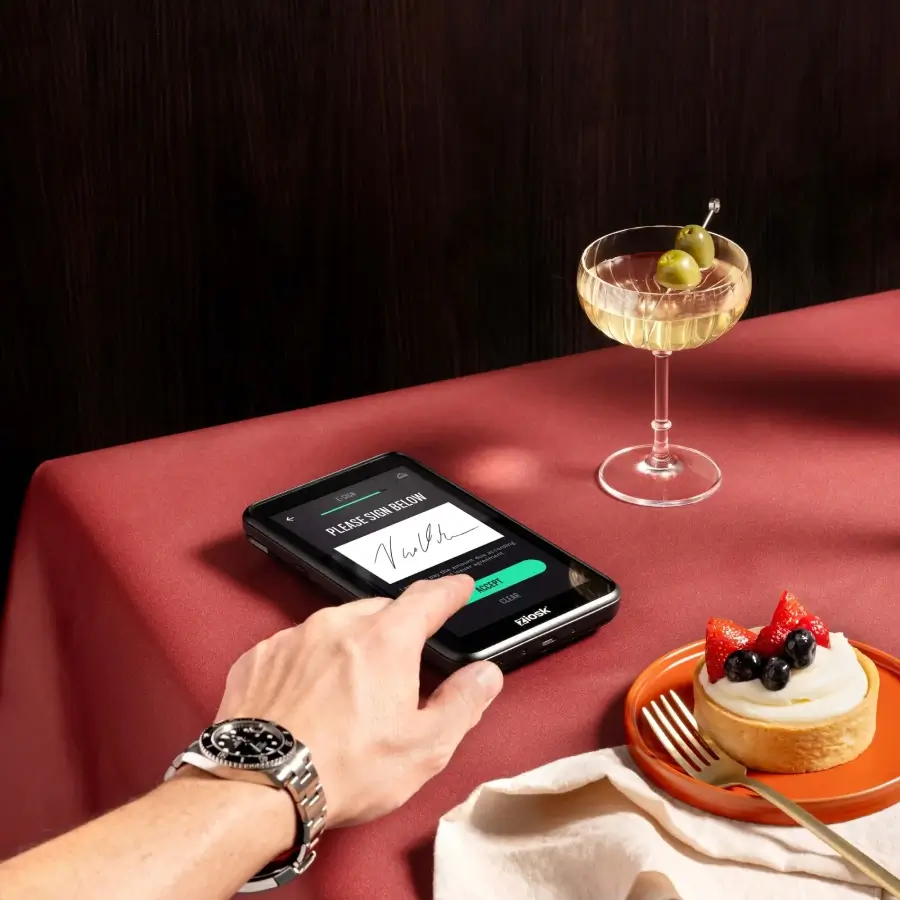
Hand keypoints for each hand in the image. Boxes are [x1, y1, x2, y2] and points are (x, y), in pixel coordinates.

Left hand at [215, 575, 502, 827]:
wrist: (258, 788)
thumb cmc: (340, 770)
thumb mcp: (424, 747)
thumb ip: (462, 703)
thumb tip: (484, 675)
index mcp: (386, 641)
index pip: (427, 598)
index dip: (448, 590)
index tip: (458, 586)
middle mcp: (338, 626)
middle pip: (380, 612)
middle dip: (397, 630)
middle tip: (401, 667)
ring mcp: (294, 638)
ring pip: (335, 628)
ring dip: (350, 647)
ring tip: (351, 695)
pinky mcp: (260, 657)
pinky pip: (295, 647)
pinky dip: (309, 663)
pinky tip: (310, 701)